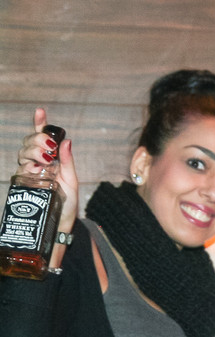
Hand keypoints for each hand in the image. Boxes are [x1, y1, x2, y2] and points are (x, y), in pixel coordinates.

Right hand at [17, 108, 79, 233]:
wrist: (59, 225)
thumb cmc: (67, 204)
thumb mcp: (71, 180)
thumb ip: (67, 161)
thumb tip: (67, 141)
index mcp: (50, 160)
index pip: (41, 139)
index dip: (39, 124)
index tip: (40, 111)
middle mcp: (36, 165)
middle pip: (29, 143)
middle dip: (38, 140)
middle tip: (49, 149)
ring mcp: (28, 174)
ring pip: (22, 154)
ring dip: (33, 152)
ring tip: (45, 160)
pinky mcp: (23, 184)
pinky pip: (20, 170)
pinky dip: (28, 165)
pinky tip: (36, 168)